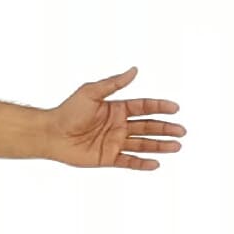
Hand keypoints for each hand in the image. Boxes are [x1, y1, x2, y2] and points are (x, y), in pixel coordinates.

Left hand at [40, 68, 184, 169]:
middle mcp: (118, 125)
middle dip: (165, 128)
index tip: (175, 108)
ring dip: (160, 145)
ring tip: (177, 146)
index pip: (143, 107)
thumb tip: (134, 70)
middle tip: (182, 131)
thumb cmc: (68, 111)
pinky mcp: (108, 158)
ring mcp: (114, 142)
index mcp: (116, 108)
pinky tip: (156, 163)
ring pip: (142, 144)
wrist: (51, 134)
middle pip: (147, 126)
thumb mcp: (91, 92)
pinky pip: (129, 162)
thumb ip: (114, 83)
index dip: (160, 107)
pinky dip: (143, 163)